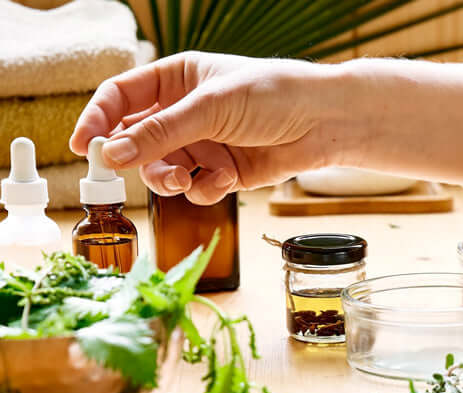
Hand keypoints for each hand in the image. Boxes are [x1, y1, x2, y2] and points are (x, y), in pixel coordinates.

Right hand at [70, 52, 347, 203]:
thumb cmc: (273, 94)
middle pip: (137, 141)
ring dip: (169, 179)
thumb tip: (114, 153)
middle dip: (137, 159)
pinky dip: (205, 189)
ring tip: (186, 180)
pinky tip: (224, 180)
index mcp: (176, 80)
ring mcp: (205, 144)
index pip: (120, 98)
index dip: (99, 120)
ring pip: (164, 170)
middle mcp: (186, 113)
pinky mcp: (225, 172)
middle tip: (137, 172)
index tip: (85, 147)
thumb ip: (161, 132)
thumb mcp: (211, 107)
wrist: (325, 122)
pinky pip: (197, 188)